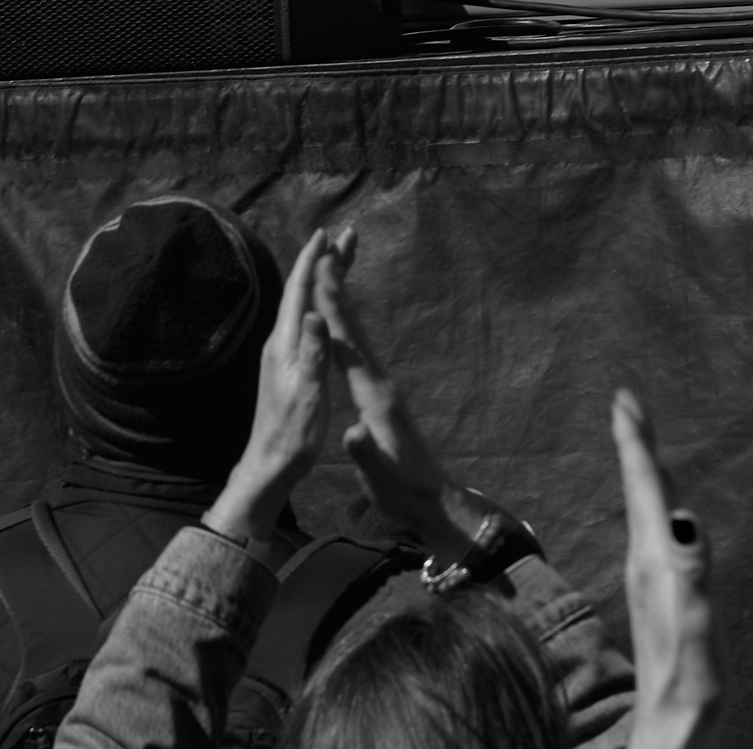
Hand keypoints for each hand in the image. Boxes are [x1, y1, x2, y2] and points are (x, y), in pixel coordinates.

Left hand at [203, 228, 334, 543]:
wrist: (271, 462)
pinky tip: (325, 305)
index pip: (299, 292)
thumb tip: (314, 312)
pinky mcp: (287, 363)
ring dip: (320, 278)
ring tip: (339, 259)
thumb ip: (312, 353)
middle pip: (301, 291)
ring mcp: (282, 352)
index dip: (313, 262)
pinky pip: (304, 319)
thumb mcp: (308, 394)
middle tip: (344, 238)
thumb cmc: (292, 433)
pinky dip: (319, 301)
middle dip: (321, 262)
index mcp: (285, 343)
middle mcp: (280, 341)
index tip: (327, 235)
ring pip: (303, 303)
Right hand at [313, 233, 445, 530]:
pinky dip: (347, 326)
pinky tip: (340, 322)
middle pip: (354, 327)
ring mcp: (382, 386)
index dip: (333, 308)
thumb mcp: (380, 477)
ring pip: (358, 335)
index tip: (320, 272)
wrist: (433, 500)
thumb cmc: (403, 491)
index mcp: (375, 396)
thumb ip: (364, 453)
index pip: (347, 344)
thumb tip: (351, 432)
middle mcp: (380, 382)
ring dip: (343, 302)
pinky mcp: (381, 394)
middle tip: (325, 251)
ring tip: (330, 271)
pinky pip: (359, 349)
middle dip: (338, 289)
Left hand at [614, 390, 726, 748]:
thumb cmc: (692, 678)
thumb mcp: (698, 622)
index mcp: (654, 558)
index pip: (644, 487)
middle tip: (628, 401)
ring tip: (642, 441)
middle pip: (638, 489)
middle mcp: (645, 561)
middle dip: (635, 443)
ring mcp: (649, 578)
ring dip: (642, 470)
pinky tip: (660, 510)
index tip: (625, 398)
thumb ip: (691, 568)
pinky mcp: (659, 595)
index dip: (637, 441)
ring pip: (643, 508)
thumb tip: (683, 515)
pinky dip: (654, 503)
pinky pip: (652, 530)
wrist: (675, 726)